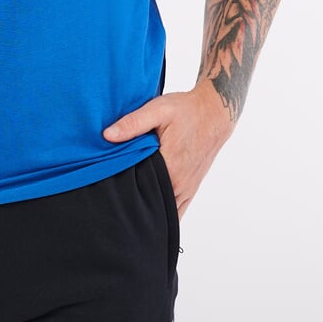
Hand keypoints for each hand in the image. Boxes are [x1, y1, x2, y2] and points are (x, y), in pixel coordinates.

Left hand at [103, 80, 235, 219]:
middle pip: (151, 203)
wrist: (215, 113)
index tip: (108, 187)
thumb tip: (107, 135)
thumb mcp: (158, 110)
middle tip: (115, 196)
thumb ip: (132, 123)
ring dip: (149, 208)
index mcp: (169, 166)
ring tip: (130, 203)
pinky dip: (164, 212)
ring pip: (164, 211)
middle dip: (133, 202)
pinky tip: (151, 210)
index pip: (139, 189)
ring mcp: (187, 189)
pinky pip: (177, 210)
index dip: (122, 190)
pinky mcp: (191, 188)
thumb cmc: (186, 110)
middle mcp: (180, 183)